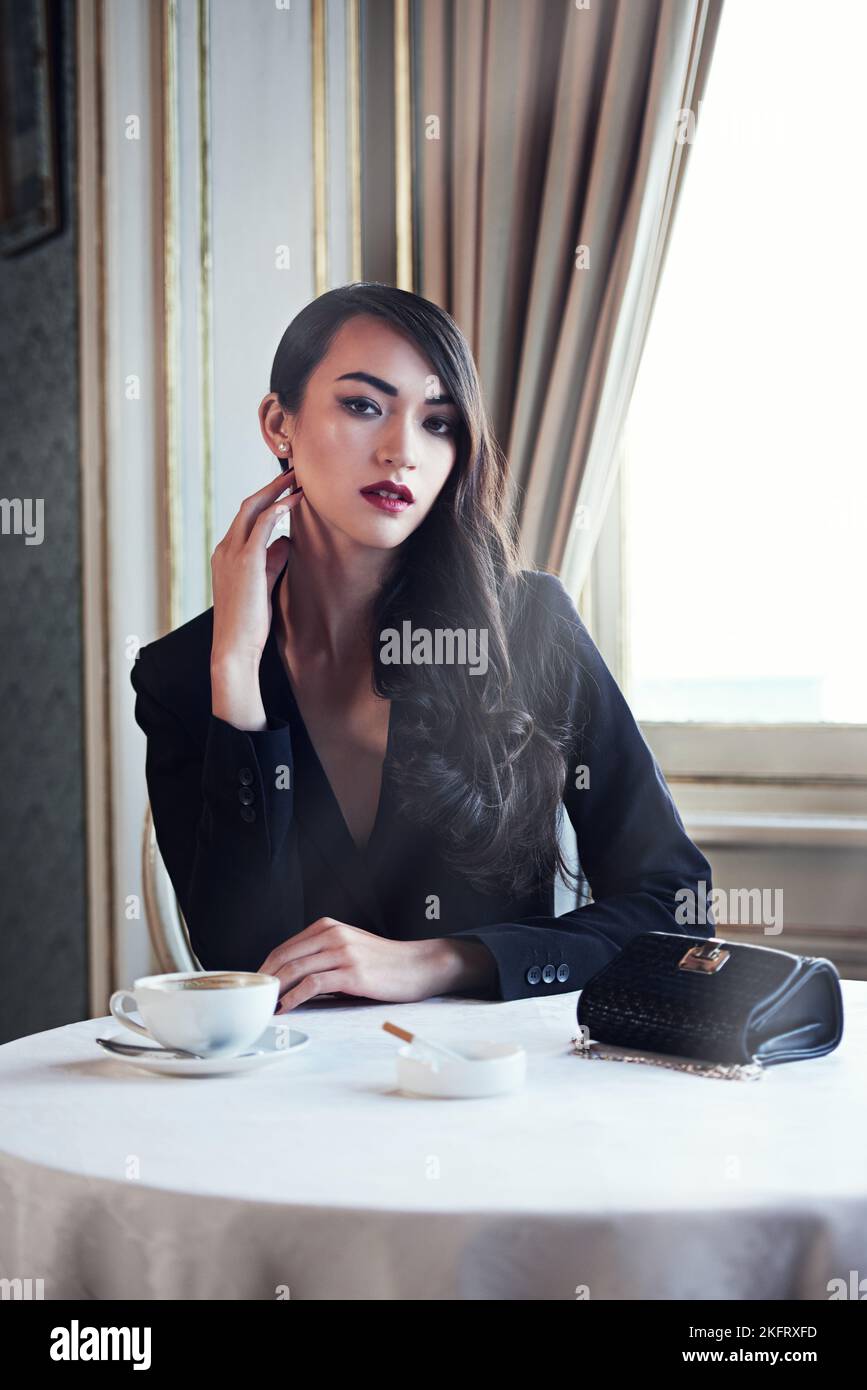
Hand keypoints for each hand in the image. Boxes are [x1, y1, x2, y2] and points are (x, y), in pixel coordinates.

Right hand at [210, 467, 303, 669]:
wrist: (233, 646)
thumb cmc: (249, 622)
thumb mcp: (263, 585)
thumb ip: (272, 561)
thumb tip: (287, 542)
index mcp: (225, 555)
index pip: (245, 520)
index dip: (265, 501)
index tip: (285, 490)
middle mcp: (224, 549)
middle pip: (248, 506)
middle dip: (270, 487)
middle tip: (292, 473)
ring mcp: (232, 553)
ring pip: (252, 509)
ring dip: (276, 491)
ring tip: (297, 480)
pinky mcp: (245, 560)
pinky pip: (262, 525)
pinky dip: (278, 509)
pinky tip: (294, 500)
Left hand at [257, 918, 493, 1009]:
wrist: (418, 965)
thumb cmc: (383, 961)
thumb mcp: (349, 947)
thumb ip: (321, 954)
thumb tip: (290, 977)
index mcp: (328, 927)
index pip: (285, 947)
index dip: (266, 967)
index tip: (255, 985)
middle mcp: (333, 935)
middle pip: (285, 957)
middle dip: (265, 980)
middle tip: (254, 999)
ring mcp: (343, 953)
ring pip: (295, 969)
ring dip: (275, 989)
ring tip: (265, 1005)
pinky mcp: (352, 973)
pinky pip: (313, 983)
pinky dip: (294, 997)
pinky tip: (286, 1007)